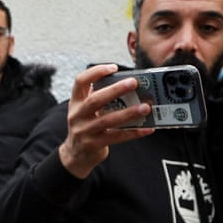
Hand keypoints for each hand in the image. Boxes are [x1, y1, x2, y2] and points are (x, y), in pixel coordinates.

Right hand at [58, 64, 154, 178]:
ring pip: (107, 120)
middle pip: (95, 100)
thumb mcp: (85, 110)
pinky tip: (148, 129)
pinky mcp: (94, 144)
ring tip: (145, 107)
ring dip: (128, 113)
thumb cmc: (86, 127)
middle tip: (134, 83)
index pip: (80, 81)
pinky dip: (134, 132)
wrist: (75, 155)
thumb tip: (128, 84)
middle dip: (115, 90)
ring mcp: (84, 131)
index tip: (113, 68)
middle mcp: (77, 115)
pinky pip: (116, 137)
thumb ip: (99, 97)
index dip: (95, 72)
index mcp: (75, 102)